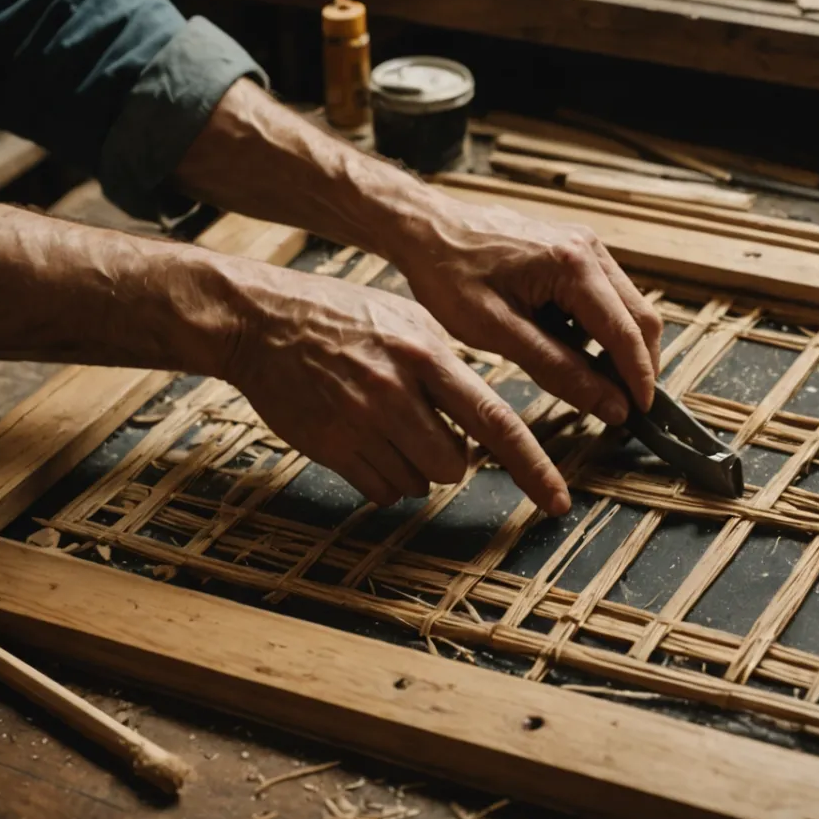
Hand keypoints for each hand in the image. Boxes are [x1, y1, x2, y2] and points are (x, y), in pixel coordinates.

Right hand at [217, 261, 571, 513]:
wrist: (260, 320)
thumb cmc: (340, 316)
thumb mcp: (406, 319)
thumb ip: (447, 364)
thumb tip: (486, 415)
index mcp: (427, 353)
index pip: (495, 421)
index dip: (534, 467)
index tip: (559, 501)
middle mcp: (397, 390)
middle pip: (455, 464)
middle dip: (451, 459)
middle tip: (426, 429)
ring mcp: (361, 422)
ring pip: (418, 483)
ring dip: (414, 468)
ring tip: (385, 426)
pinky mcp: (330, 447)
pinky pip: (381, 491)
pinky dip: (383, 478)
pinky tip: (363, 441)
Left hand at [391, 195, 662, 425]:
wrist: (426, 228)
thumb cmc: (449, 276)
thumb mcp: (498, 333)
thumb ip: (559, 369)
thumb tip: (610, 404)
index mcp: (572, 266)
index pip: (626, 333)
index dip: (639, 378)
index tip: (642, 414)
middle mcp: (589, 248)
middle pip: (641, 317)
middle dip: (638, 364)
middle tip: (624, 406)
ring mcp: (585, 244)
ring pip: (628, 305)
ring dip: (620, 347)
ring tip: (594, 382)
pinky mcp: (575, 247)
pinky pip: (606, 293)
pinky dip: (601, 327)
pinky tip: (573, 348)